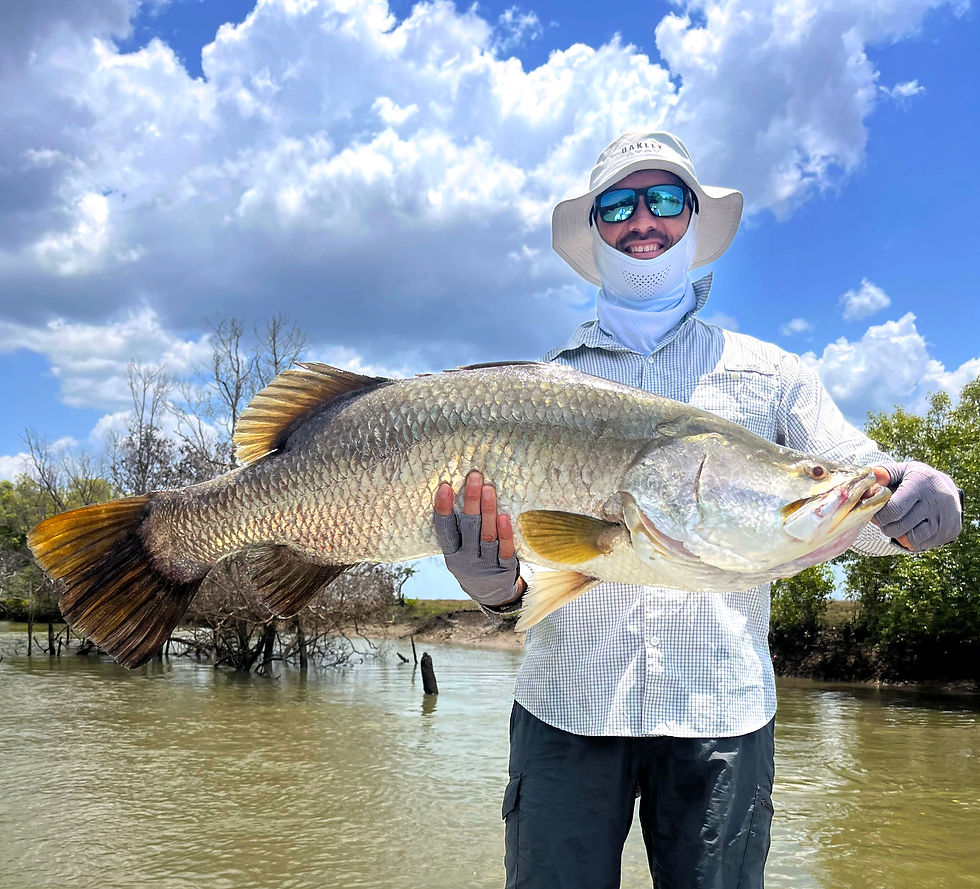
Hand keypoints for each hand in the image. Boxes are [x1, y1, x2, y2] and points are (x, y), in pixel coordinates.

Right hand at [433, 470, 523, 606]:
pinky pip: (505, 550)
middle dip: (471, 500)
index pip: (445, 529)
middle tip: (475, 477)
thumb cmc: (473, 561)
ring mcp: (486, 565)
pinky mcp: (504, 569)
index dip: (444, 508)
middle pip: (468, 527)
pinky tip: (505, 517)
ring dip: (488, 511)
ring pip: (487, 536)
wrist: (489, 594)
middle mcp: (467, 559)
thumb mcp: (459, 550)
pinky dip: (505, 534)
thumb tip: (461, 491)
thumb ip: (460, 529)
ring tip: (489, 489)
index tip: (445, 486)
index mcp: (452, 553)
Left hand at [871, 462, 961, 551]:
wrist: (946, 486)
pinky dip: (912, 540)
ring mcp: (946, 517)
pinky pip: (921, 545)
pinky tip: (912, 528)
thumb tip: (871, 479)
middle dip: (886, 527)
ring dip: (899, 535)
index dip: (879, 516)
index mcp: (920, 483)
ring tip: (899, 523)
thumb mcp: (899, 471)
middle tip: (886, 521)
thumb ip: (882, 473)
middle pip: (899, 527)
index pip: (893, 510)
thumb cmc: (914, 479)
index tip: (876, 514)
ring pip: (910, 539)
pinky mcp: (951, 531)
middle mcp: (936, 500)